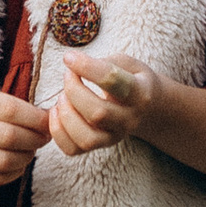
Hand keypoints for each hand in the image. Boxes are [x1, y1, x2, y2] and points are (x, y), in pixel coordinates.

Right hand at [0, 80, 50, 191]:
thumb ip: (17, 108)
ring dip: (25, 158)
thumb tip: (51, 119)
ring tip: (30, 152)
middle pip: (9, 137)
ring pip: (3, 161)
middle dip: (34, 140)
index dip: (36, 119)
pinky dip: (14, 173)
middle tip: (42, 140)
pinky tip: (17, 165)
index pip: (11, 110)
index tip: (48, 124)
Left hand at [50, 52, 165, 154]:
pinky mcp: (100, 146)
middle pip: (98, 113)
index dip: (86, 67)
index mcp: (140, 93)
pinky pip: (73, 149)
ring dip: (66, 115)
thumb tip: (74, 63)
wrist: (148, 108)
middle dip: (74, 91)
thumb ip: (104, 62)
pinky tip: (57, 112)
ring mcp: (115, 136)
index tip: (68, 57)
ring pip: (87, 138)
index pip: (112, 81)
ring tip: (61, 97)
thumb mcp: (127, 63)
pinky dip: (58, 132)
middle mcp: (129, 119)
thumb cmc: (132, 79)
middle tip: (68, 75)